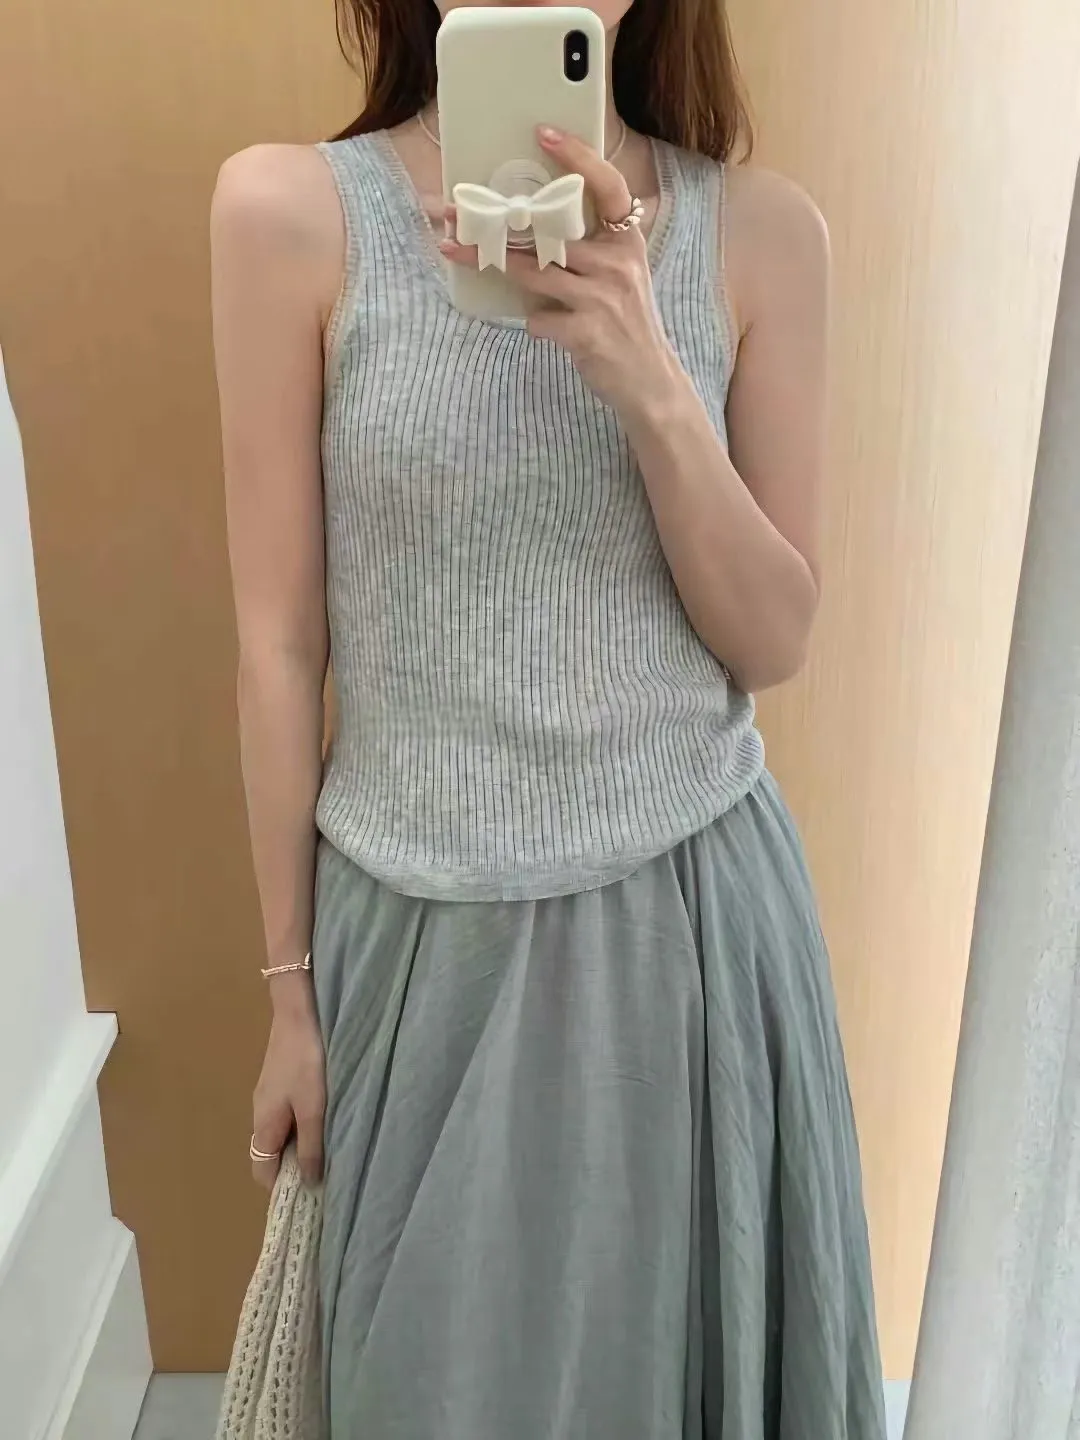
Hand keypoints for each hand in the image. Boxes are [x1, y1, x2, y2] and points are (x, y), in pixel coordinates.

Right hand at [251, 978, 325, 1190]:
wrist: (299, 1013)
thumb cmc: (306, 1064)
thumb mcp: (314, 1109)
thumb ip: (310, 1146)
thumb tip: (307, 1183)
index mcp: (264, 1125)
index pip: (262, 1172)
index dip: (281, 1188)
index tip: (308, 1195)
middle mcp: (261, 1113)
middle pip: (270, 1153)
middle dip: (292, 1166)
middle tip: (325, 1171)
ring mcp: (269, 1094)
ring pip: (280, 1132)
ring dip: (299, 1143)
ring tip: (329, 1146)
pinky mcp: (281, 1078)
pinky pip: (287, 1113)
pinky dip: (302, 1123)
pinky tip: (325, 1116)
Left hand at [440, 126, 681, 412]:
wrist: (649, 382)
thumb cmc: (626, 325)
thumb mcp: (621, 276)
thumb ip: (589, 250)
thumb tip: (531, 226)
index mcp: (625, 241)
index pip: (605, 185)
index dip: (577, 157)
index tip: (544, 134)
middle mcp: (616, 263)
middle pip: (548, 231)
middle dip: (496, 219)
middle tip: (452, 210)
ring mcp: (602, 297)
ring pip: (534, 271)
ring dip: (492, 263)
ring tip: (454, 250)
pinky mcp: (586, 332)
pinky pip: (539, 319)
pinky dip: (535, 323)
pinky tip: (545, 328)